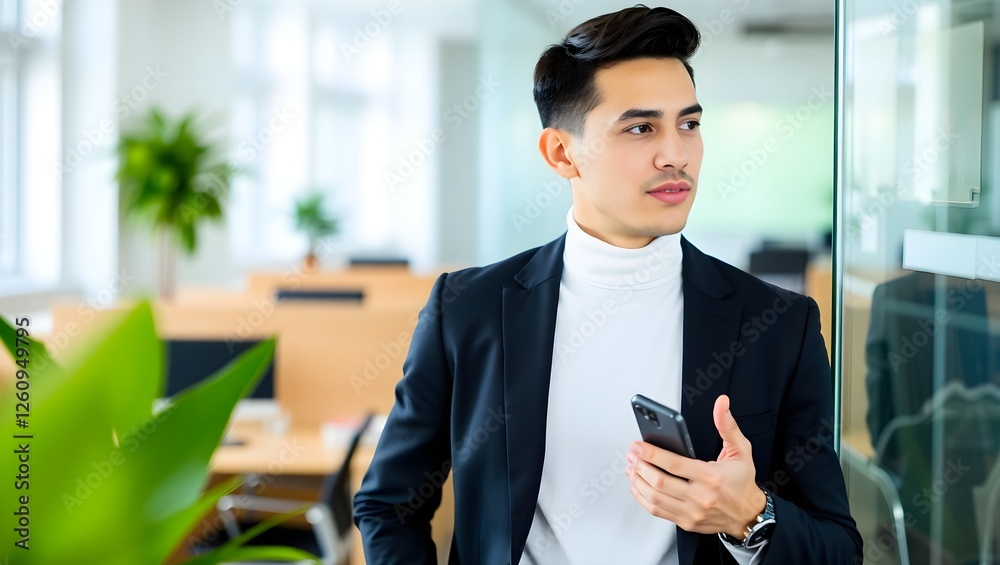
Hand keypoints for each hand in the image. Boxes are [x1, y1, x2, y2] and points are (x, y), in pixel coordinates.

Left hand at [625, 395, 765, 537]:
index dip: (652, 454)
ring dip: (638, 481)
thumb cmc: (742, 482)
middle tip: (632, 455)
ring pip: (655, 498)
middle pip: (660, 482)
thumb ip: (727, 425)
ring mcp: (692, 512)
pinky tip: (638, 487)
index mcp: (712, 477)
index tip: (638, 446)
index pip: (674, 464)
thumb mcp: (741, 450)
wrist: (748, 514)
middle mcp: (701, 497)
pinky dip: (643, 498)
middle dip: (641, 466)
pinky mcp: (686, 522)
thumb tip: (721, 404)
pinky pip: (658, 512)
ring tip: (631, 468)